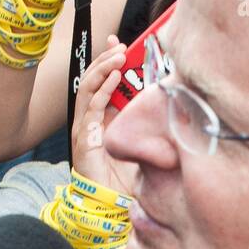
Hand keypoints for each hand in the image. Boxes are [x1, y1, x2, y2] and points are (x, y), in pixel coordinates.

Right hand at [72, 35, 136, 194]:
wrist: (112, 205)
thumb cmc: (127, 178)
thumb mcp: (140, 140)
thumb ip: (144, 120)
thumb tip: (164, 96)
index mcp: (100, 119)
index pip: (100, 83)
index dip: (106, 61)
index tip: (119, 42)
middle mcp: (89, 121)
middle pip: (90, 81)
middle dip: (103, 59)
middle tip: (119, 44)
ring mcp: (84, 129)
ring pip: (87, 89)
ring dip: (103, 69)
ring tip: (118, 56)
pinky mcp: (85, 140)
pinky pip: (92, 108)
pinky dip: (103, 90)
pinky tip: (115, 78)